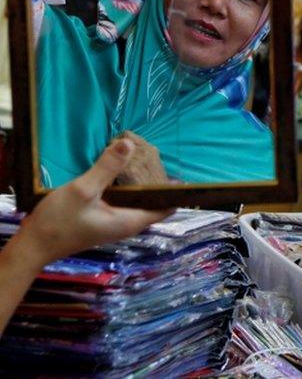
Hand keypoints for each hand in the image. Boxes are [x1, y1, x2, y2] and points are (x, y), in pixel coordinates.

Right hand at [15, 139, 173, 266]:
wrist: (33, 244)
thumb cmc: (58, 221)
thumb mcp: (83, 190)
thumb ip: (106, 167)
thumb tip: (129, 144)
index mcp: (130, 222)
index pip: (166, 208)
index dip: (175, 191)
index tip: (180, 171)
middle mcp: (128, 225)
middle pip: (154, 204)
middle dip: (158, 183)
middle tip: (159, 158)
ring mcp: (116, 224)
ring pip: (139, 203)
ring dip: (142, 185)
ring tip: (145, 161)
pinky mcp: (105, 220)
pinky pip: (125, 203)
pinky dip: (128, 189)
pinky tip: (122, 173)